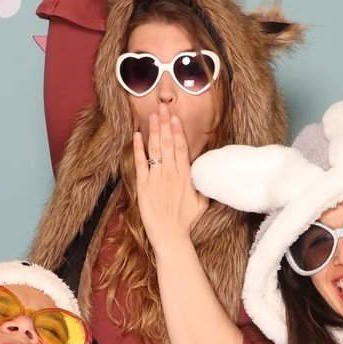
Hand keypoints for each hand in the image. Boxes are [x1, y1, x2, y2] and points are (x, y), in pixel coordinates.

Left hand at [133, 106, 208, 252]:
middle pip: (168, 144)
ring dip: (154, 131)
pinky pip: (140, 164)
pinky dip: (138, 149)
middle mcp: (171, 174)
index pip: (181, 148)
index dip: (178, 131)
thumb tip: (205, 173)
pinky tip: (137, 135)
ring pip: (155, 150)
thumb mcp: (202, 202)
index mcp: (185, 177)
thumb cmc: (187, 222)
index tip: (175, 117)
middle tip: (162, 106)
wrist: (171, 236)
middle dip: (165, 124)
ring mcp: (156, 179)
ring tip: (153, 115)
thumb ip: (201, 185)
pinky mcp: (143, 187)